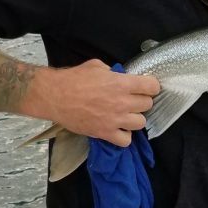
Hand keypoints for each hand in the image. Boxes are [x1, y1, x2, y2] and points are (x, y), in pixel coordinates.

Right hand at [31, 59, 160, 146]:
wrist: (55, 96)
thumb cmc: (74, 78)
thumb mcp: (97, 66)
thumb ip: (113, 72)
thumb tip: (120, 77)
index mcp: (122, 83)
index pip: (152, 86)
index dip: (151, 86)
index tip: (146, 87)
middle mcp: (122, 102)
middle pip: (148, 105)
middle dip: (142, 100)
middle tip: (132, 99)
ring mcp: (115, 120)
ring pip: (141, 123)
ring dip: (135, 118)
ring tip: (126, 115)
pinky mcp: (105, 133)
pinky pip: (126, 140)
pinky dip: (124, 136)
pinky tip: (118, 129)